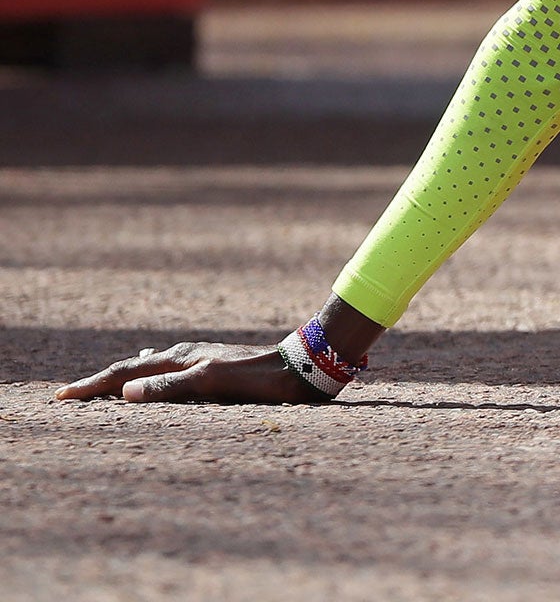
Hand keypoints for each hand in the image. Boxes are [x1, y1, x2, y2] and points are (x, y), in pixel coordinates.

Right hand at [55, 341, 323, 403]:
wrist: (303, 365)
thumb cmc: (260, 378)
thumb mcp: (213, 383)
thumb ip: (170, 388)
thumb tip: (125, 393)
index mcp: (181, 360)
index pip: (126, 373)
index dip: (94, 386)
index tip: (63, 397)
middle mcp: (187, 356)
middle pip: (134, 368)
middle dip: (101, 381)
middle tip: (70, 393)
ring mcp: (201, 359)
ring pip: (152, 367)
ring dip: (124, 375)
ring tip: (104, 382)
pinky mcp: (216, 365)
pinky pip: (171, 367)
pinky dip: (150, 371)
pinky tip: (156, 367)